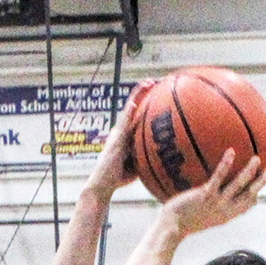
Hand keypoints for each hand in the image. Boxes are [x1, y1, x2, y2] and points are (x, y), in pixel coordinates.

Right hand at [85, 81, 151, 197]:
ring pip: (128, 110)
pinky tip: (135, 105)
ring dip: (137, 96)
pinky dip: (129, 113)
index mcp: (125, 135)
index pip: (136, 114)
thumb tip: (163, 156)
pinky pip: (123, 124)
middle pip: (132, 107)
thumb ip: (145, 156)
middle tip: (152, 80)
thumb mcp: (137, 165)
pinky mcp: (115, 140)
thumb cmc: (119, 178)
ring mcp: (117, 134)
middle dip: (141, 92)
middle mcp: (120, 131)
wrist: (102, 184)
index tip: (155, 90)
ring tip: (146, 83)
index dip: (144, 102)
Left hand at [159, 147, 265, 235]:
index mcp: (225, 216)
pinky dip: (226, 164)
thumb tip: (205, 196)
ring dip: (250, 172)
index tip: (259, 191)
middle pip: (249, 195)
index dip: (254, 198)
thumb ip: (206, 207)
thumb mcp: (198, 216)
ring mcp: (217, 202)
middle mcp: (225, 210)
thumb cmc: (181, 221)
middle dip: (260, 184)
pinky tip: (231, 152)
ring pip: (239, 185)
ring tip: (256, 159)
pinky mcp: (206, 195)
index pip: (245, 207)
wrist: (171, 227)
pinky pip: (219, 177)